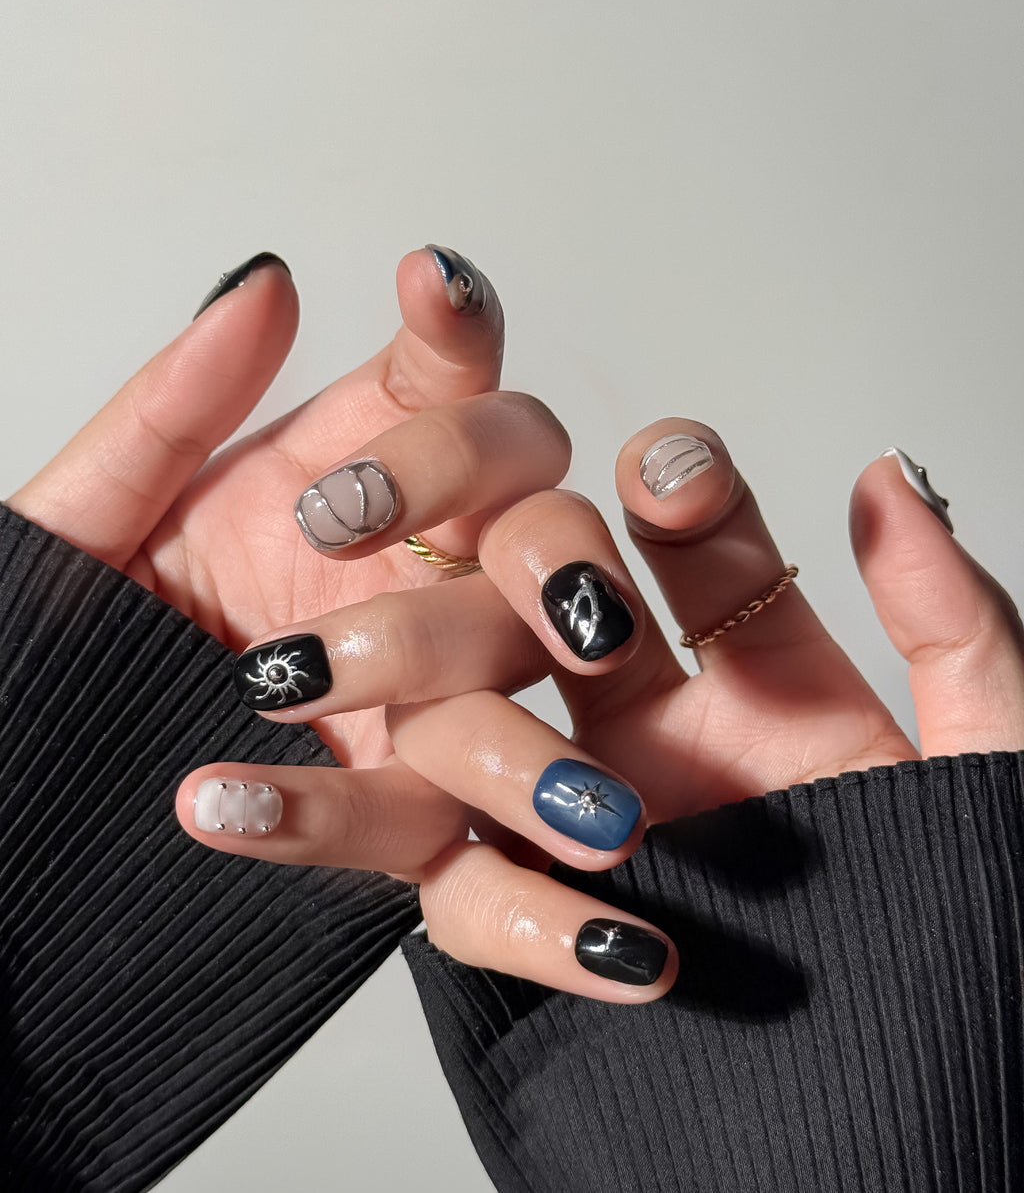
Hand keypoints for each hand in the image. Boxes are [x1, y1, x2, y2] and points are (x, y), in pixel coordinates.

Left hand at [7, 247, 566, 767]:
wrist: (26, 791)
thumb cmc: (60, 647)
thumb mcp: (92, 520)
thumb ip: (175, 407)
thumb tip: (263, 285)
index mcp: (350, 481)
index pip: (449, 386)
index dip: (459, 330)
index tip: (429, 283)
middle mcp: (418, 576)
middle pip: (536, 503)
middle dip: (467, 484)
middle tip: (339, 517)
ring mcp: (429, 696)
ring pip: (518, 656)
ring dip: (426, 653)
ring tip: (274, 678)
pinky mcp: (408, 815)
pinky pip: (428, 819)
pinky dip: (341, 814)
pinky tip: (220, 796)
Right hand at [207, 418, 1022, 1000]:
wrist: (932, 1112)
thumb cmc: (975, 929)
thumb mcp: (988, 756)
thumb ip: (950, 623)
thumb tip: (885, 478)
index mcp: (761, 678)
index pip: (695, 547)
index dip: (680, 497)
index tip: (670, 477)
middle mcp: (650, 725)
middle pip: (548, 608)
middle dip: (521, 570)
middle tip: (506, 559)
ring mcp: (577, 806)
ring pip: (455, 721)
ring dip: (385, 684)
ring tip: (307, 652)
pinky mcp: (521, 906)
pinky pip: (427, 874)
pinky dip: (316, 831)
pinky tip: (231, 803)